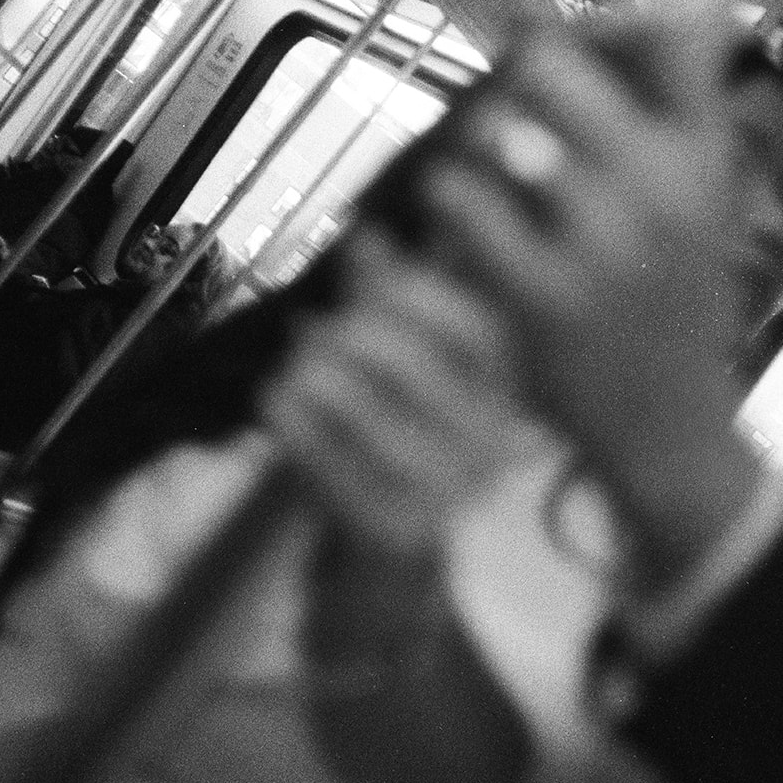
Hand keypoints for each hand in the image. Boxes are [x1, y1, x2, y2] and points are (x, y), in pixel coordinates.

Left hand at [259, 223, 531, 555]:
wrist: (394, 547)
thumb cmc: (400, 433)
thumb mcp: (407, 360)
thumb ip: (389, 297)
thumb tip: (367, 236)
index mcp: (506, 393)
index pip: (476, 332)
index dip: (418, 292)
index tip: (370, 269)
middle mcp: (489, 443)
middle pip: (414, 365)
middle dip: (352, 333)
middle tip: (314, 326)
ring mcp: (444, 491)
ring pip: (364, 410)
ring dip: (314, 374)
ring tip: (294, 366)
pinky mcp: (391, 527)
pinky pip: (324, 457)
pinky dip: (291, 419)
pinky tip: (276, 398)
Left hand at [364, 13, 776, 586]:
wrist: (668, 424)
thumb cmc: (675, 309)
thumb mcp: (700, 209)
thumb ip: (669, 125)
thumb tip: (620, 26)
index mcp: (703, 164)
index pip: (667, 41)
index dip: (605, 22)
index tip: (569, 36)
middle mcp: (657, 194)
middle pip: (553, 68)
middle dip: (520, 80)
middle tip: (514, 113)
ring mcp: (597, 245)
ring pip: (491, 135)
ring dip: (475, 149)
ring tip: (490, 182)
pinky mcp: (538, 295)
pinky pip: (461, 206)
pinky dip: (452, 206)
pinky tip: (467, 228)